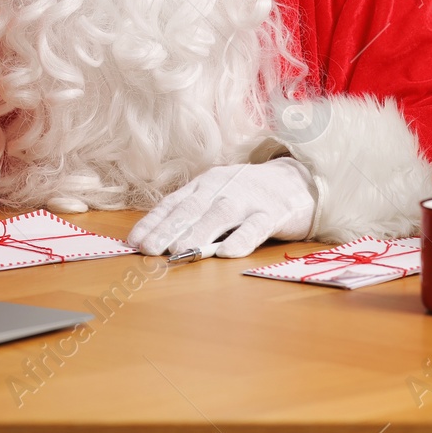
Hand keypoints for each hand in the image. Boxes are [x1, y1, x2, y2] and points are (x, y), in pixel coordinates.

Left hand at [126, 158, 316, 258]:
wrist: (296, 179)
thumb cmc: (247, 193)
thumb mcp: (215, 195)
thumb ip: (191, 214)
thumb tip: (158, 239)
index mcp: (204, 185)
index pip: (173, 203)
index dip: (153, 222)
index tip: (135, 242)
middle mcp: (222, 189)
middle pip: (191, 209)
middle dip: (168, 229)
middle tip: (150, 250)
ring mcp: (248, 200)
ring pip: (220, 216)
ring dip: (199, 234)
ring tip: (180, 251)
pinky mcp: (273, 213)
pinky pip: (256, 227)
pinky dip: (241, 239)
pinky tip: (228, 253)